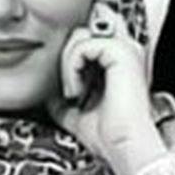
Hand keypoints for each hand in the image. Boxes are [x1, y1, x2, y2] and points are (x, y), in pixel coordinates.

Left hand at [47, 3, 165, 174]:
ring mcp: (126, 49)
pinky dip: (72, 68)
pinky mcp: (122, 52)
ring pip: (81, 34)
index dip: (74, 53)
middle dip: (70, 53)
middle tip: (71, 84)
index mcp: (122, 62)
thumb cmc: (109, 135)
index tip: (70, 81)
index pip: (91, 37)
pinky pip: (84, 45)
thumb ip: (66, 97)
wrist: (122, 144)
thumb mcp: (79, 112)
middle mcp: (127, 51)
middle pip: (85, 29)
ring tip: (74, 90)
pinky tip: (77, 89)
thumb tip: (47, 94)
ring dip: (68, 63)